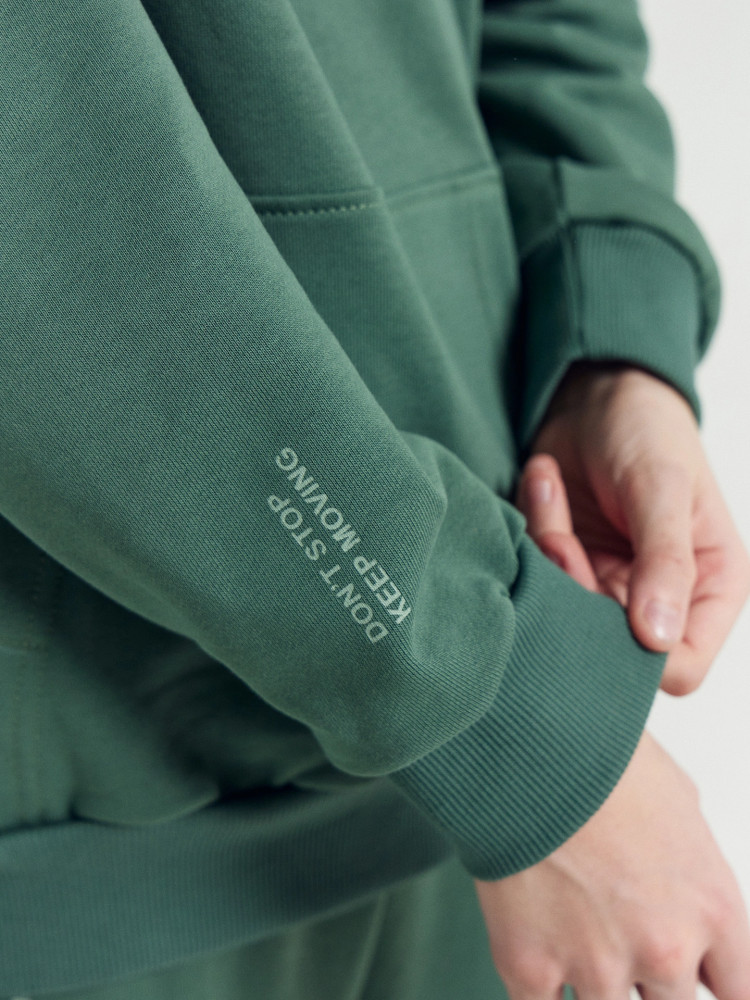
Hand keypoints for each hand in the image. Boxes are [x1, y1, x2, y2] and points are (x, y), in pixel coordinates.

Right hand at [475, 731, 749, 999]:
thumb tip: (684, 872)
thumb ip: (693, 854)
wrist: (522, 745)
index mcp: (711, 906)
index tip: (692, 972)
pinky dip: (542, 989)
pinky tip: (538, 959)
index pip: (740, 992)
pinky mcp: (529, 966)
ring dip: (595, 977)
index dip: (711, 979)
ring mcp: (597, 964)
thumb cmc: (597, 753)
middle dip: (650, 972)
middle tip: (621, 929)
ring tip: (574, 929)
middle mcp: (664, 948)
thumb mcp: (678, 794)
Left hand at [518, 363, 749, 694]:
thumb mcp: (660, 488)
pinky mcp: (569, 567)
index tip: (600, 596)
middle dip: (575, 594)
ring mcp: (609, 586)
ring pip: (564, 616)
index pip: (681, 667)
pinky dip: (532, 531)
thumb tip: (658, 638)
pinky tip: (544, 483)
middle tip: (561, 536)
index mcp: (710, 587)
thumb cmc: (647, 430)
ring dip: (547, 552)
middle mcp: (661, 599)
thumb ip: (665, 562)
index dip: (637, 655)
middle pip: (609, 649)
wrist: (597, 392)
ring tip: (550, 487)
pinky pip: (537, 578)